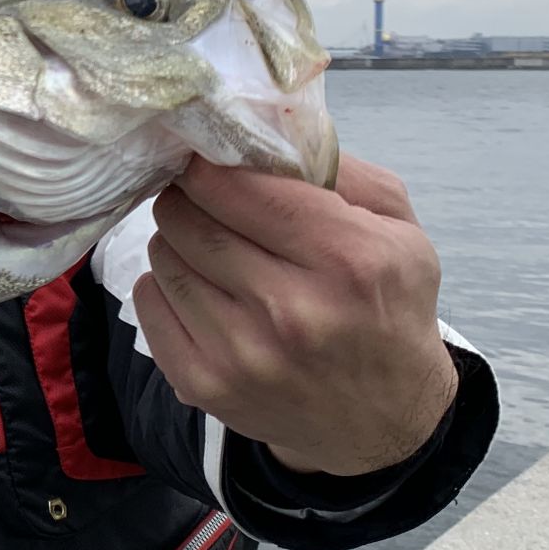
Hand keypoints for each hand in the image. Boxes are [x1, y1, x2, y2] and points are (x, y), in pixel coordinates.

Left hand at [132, 155, 457, 477]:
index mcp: (348, 259)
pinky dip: (165, 283)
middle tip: (204, 200)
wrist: (382, 421)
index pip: (237, 186)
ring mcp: (241, 353)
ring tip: (211, 248)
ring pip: (164, 255)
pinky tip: (201, 288)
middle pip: (189, 217)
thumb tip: (263, 128)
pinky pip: (149, 301)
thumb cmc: (387, 310)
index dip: (211, 165)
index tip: (207, 160)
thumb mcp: (399, 231)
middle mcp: (292, 310)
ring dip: (178, 241)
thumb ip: (340, 169)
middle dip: (189, 198)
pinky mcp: (203, 384)